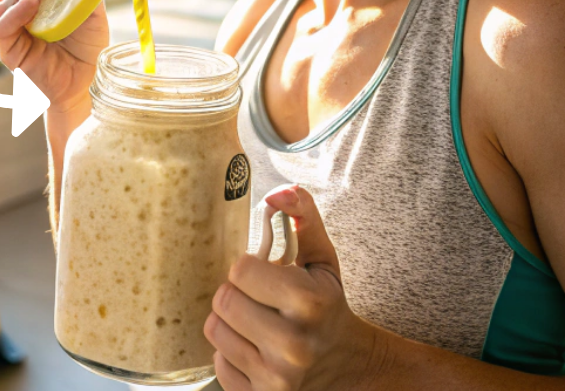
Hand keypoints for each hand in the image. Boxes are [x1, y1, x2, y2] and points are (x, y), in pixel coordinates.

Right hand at [0, 0, 108, 114]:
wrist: (89, 83)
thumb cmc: (88, 50)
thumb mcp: (92, 13)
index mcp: (38, 1)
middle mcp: (21, 14)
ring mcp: (13, 32)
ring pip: (1, 2)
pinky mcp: (8, 51)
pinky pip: (1, 28)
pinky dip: (14, 14)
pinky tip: (31, 6)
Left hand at [205, 186, 382, 390]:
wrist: (349, 366)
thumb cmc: (328, 306)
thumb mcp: (322, 259)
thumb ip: (302, 217)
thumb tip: (280, 192)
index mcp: (309, 302)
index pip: (240, 269)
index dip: (249, 268)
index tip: (264, 274)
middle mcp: (293, 345)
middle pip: (223, 301)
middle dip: (236, 293)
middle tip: (256, 298)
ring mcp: (277, 379)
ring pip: (216, 332)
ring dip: (230, 323)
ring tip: (254, 321)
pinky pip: (218, 365)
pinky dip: (231, 354)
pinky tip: (255, 348)